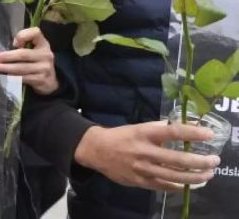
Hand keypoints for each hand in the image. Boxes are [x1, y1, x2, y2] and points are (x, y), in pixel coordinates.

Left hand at [0, 27, 57, 94]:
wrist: (51, 81)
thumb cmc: (36, 61)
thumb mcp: (34, 49)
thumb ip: (24, 44)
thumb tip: (12, 46)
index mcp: (43, 43)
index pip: (36, 33)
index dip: (23, 35)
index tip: (13, 43)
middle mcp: (45, 55)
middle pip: (23, 54)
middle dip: (6, 56)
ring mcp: (44, 68)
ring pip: (21, 68)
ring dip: (5, 68)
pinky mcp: (41, 80)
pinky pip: (23, 78)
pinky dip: (12, 77)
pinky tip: (3, 76)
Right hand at [75, 122, 219, 191]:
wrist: (96, 150)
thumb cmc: (121, 136)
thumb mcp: (139, 127)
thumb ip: (161, 128)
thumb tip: (187, 125)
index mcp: (144, 134)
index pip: (173, 132)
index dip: (192, 133)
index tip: (209, 134)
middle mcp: (144, 151)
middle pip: (178, 159)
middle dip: (200, 161)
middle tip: (214, 161)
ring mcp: (142, 168)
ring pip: (173, 175)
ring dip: (195, 177)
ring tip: (208, 175)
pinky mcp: (139, 181)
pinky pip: (163, 186)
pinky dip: (177, 186)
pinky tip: (188, 185)